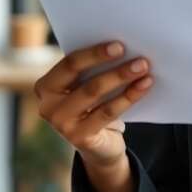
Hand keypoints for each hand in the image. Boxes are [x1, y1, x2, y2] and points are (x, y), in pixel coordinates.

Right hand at [34, 41, 154, 172]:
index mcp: (46, 86)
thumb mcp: (87, 87)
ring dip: (122, 78)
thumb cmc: (94, 106)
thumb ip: (93, 69)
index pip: (69, 63)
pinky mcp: (79, 137)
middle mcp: (48, 105)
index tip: (120, 45)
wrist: (100, 146)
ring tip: (144, 68)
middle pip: (82, 79)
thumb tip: (123, 47)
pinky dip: (129, 97)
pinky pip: (108, 112)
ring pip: (96, 94)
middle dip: (112, 66)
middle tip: (139, 58)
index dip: (94, 53)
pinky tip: (144, 85)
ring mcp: (61, 124)